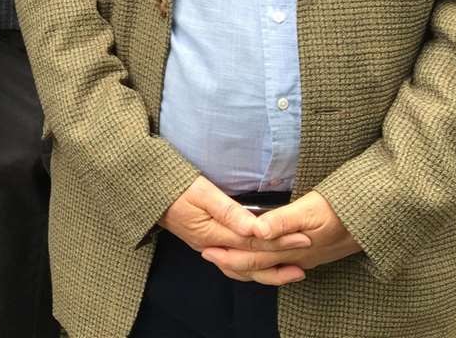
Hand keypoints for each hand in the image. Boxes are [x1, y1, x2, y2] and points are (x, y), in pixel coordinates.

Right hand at [160, 176, 310, 280]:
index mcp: (212, 233)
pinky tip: (264, 264)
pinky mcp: (207, 245)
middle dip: (281, 256)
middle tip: (308, 252)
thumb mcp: (201, 192)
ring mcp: (209, 248)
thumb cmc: (174, 186)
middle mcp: (212, 246)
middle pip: (252, 259)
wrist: (147, 192)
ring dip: (270, 270)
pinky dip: (253, 267)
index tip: (304, 236)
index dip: (280, 239)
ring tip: (294, 269)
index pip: (254, 240)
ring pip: (244, 268)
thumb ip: (229, 210)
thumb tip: (256, 228)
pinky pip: (235, 263)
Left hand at [201, 190, 360, 284]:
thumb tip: (256, 229)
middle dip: (231, 262)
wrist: (375, 218)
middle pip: (257, 266)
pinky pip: (280, 265)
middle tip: (207, 255)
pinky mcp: (310, 254)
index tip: (206, 249)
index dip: (228, 254)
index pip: (252, 256)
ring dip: (245, 265)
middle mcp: (296, 258)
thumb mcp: (311, 209)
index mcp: (291, 248)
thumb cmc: (342, 209)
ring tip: (226, 259)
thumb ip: (283, 221)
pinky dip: (263, 264)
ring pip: (268, 269)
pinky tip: (258, 258)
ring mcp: (304, 259)